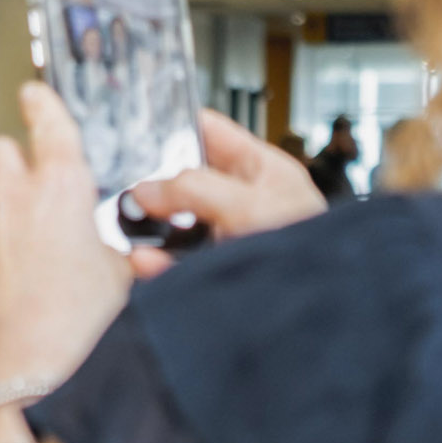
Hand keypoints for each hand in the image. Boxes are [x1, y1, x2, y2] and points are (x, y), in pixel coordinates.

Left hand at [0, 82, 133, 397]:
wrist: (33, 375)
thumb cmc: (81, 330)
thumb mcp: (124, 275)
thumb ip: (112, 245)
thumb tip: (110, 248)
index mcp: (61, 190)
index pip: (47, 123)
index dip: (42, 104)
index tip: (36, 96)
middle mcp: (14, 204)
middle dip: (12, 157)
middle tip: (31, 176)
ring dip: (5, 211)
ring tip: (34, 245)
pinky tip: (19, 282)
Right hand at [121, 111, 329, 281]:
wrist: (316, 317)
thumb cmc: (308, 251)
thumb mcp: (250, 205)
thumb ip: (195, 189)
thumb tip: (146, 189)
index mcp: (263, 172)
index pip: (213, 133)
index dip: (177, 126)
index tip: (139, 131)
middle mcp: (244, 203)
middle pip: (187, 182)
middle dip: (155, 185)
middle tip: (125, 188)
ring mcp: (228, 241)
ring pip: (177, 228)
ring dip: (151, 229)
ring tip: (128, 225)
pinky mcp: (215, 275)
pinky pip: (177, 267)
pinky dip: (157, 265)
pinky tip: (142, 260)